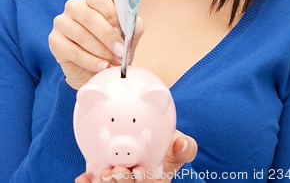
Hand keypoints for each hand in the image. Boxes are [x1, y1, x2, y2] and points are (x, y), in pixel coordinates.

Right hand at [49, 0, 143, 89]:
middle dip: (108, 36)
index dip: (112, 16)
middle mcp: (74, 6)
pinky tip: (101, 67)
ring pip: (81, 35)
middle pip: (89, 17)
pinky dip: (90, 61)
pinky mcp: (54, 40)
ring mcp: (62, 22)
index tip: (123, 33)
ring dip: (100, 51)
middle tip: (120, 52)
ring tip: (112, 62)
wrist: (93, 71)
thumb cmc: (110, 48)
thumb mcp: (125, 37)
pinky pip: (72, 51)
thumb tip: (135, 25)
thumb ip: (133, 28)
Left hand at [75, 130, 197, 182]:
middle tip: (115, 171)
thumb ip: (186, 146)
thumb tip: (181, 143)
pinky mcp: (104, 177)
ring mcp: (120, 181)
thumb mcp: (179, 144)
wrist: (150, 134)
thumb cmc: (166, 143)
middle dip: (120, 182)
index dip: (143, 181)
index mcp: (157, 180)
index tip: (138, 171)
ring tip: (100, 173)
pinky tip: (82, 178)